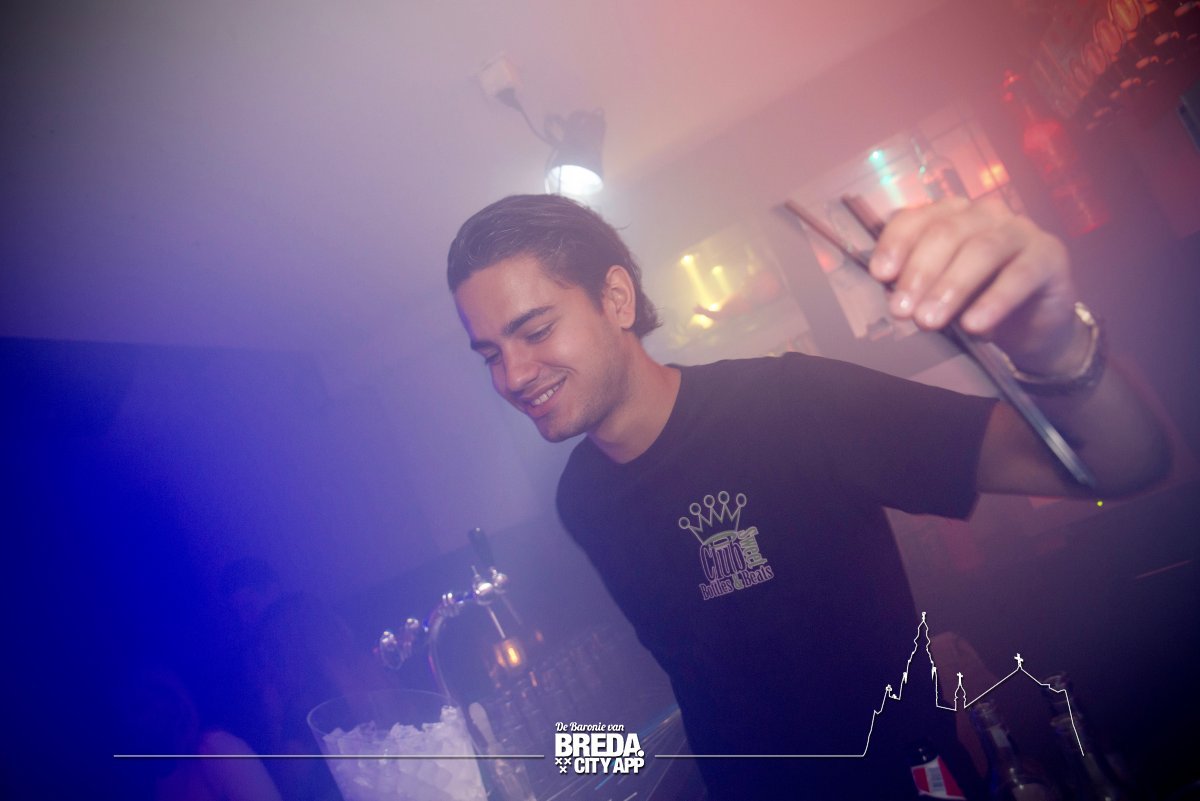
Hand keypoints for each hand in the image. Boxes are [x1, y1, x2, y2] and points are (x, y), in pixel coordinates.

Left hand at [868, 197, 1083, 372]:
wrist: (1032, 325)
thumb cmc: (977, 301)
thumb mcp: (940, 293)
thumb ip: (918, 286)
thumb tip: (891, 293)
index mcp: (950, 215)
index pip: (916, 218)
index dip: (896, 244)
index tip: (881, 275)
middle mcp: (984, 214)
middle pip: (946, 232)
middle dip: (920, 273)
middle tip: (903, 311)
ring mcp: (1019, 230)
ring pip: (981, 250)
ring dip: (951, 287)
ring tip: (929, 321)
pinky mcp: (1048, 254)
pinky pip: (1020, 275)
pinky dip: (994, 301)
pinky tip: (975, 325)